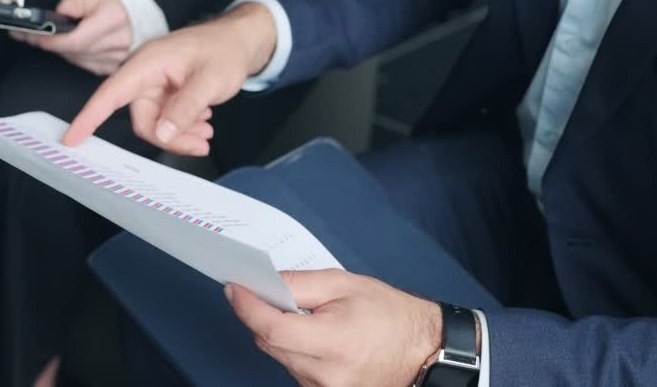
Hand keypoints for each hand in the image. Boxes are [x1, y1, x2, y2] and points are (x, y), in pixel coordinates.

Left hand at [11, 0, 132, 75]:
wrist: (121, 9)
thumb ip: (73, 1)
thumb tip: (61, 13)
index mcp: (114, 19)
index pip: (77, 39)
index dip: (53, 40)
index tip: (35, 36)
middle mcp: (118, 40)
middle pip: (75, 51)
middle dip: (49, 43)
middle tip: (27, 35)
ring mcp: (116, 56)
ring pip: (77, 59)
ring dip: (58, 49)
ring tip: (40, 37)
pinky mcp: (111, 66)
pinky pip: (83, 64)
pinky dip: (70, 54)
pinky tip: (62, 44)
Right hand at [61, 2, 278, 155]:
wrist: (241, 40)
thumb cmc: (226, 51)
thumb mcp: (210, 80)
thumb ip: (185, 107)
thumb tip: (161, 133)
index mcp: (147, 64)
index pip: (110, 94)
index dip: (89, 118)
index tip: (70, 139)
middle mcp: (147, 74)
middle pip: (143, 119)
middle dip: (169, 136)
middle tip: (201, 143)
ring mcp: (156, 83)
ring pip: (157, 122)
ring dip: (180, 133)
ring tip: (207, 132)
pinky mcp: (167, 91)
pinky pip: (166, 117)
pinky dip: (184, 125)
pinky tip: (204, 122)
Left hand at [226, 270, 441, 386]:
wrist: (421, 351)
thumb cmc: (390, 316)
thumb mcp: (345, 284)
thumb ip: (299, 283)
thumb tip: (264, 283)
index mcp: (333, 342)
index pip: (272, 327)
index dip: (247, 306)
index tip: (235, 289)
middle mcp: (325, 374)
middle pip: (269, 342)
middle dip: (264, 315)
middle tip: (274, 294)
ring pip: (279, 356)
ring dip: (282, 334)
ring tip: (313, 318)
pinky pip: (293, 368)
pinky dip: (295, 349)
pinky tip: (317, 337)